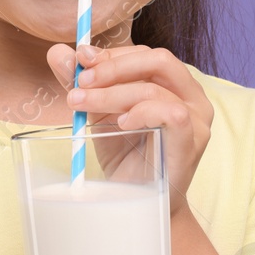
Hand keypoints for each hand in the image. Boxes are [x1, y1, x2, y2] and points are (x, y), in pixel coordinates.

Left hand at [46, 43, 212, 216]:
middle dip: (114, 66)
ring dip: (112, 93)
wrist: (139, 202)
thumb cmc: (125, 156)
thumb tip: (57, 53)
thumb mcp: (98, 114)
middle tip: (81, 81)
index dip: (113, 53)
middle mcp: (191, 95)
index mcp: (173, 83)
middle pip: (157, 59)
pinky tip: (120, 124)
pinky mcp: (193, 139)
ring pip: (154, 88)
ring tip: (82, 105)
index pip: (145, 54)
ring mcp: (197, 117)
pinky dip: (141, 112)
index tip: (81, 59)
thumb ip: (82, 84)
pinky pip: (170, 113)